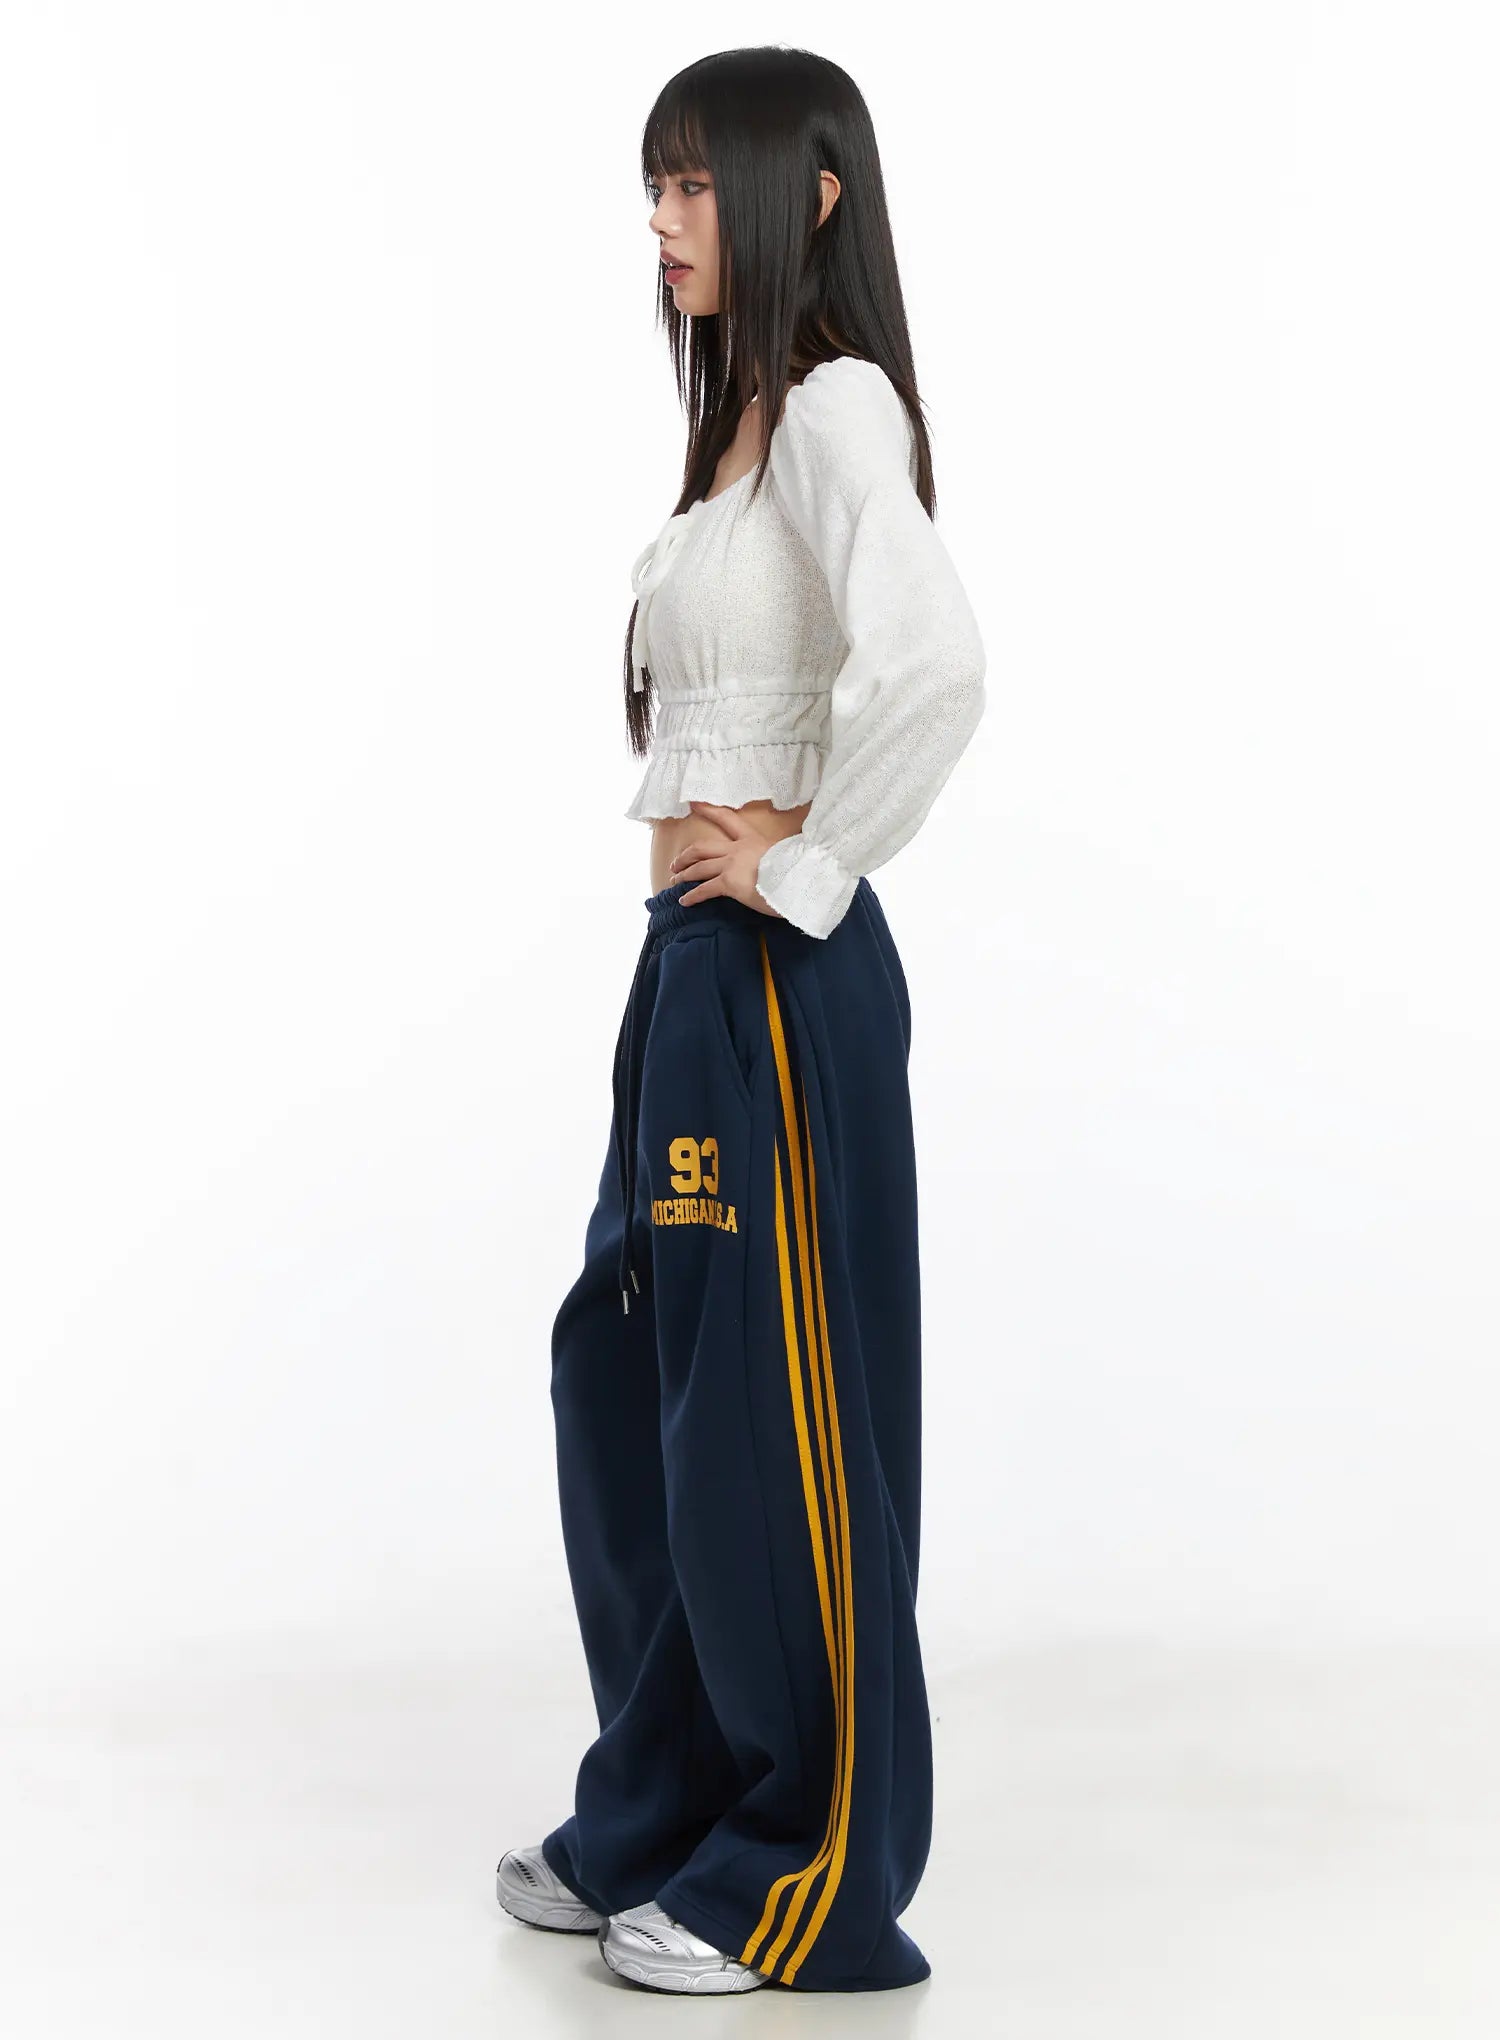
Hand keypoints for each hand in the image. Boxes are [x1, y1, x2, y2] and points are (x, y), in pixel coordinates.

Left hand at [668, 801, 786, 917]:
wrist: (797, 878)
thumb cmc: (796, 868)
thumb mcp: (785, 853)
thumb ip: (774, 853)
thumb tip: (779, 859)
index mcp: (752, 838)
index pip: (726, 819)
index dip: (708, 810)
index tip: (693, 803)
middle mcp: (738, 849)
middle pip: (702, 847)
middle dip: (686, 855)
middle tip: (676, 862)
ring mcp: (731, 865)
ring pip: (699, 867)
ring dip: (684, 875)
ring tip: (675, 881)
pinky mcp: (729, 883)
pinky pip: (704, 889)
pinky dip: (692, 896)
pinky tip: (684, 902)